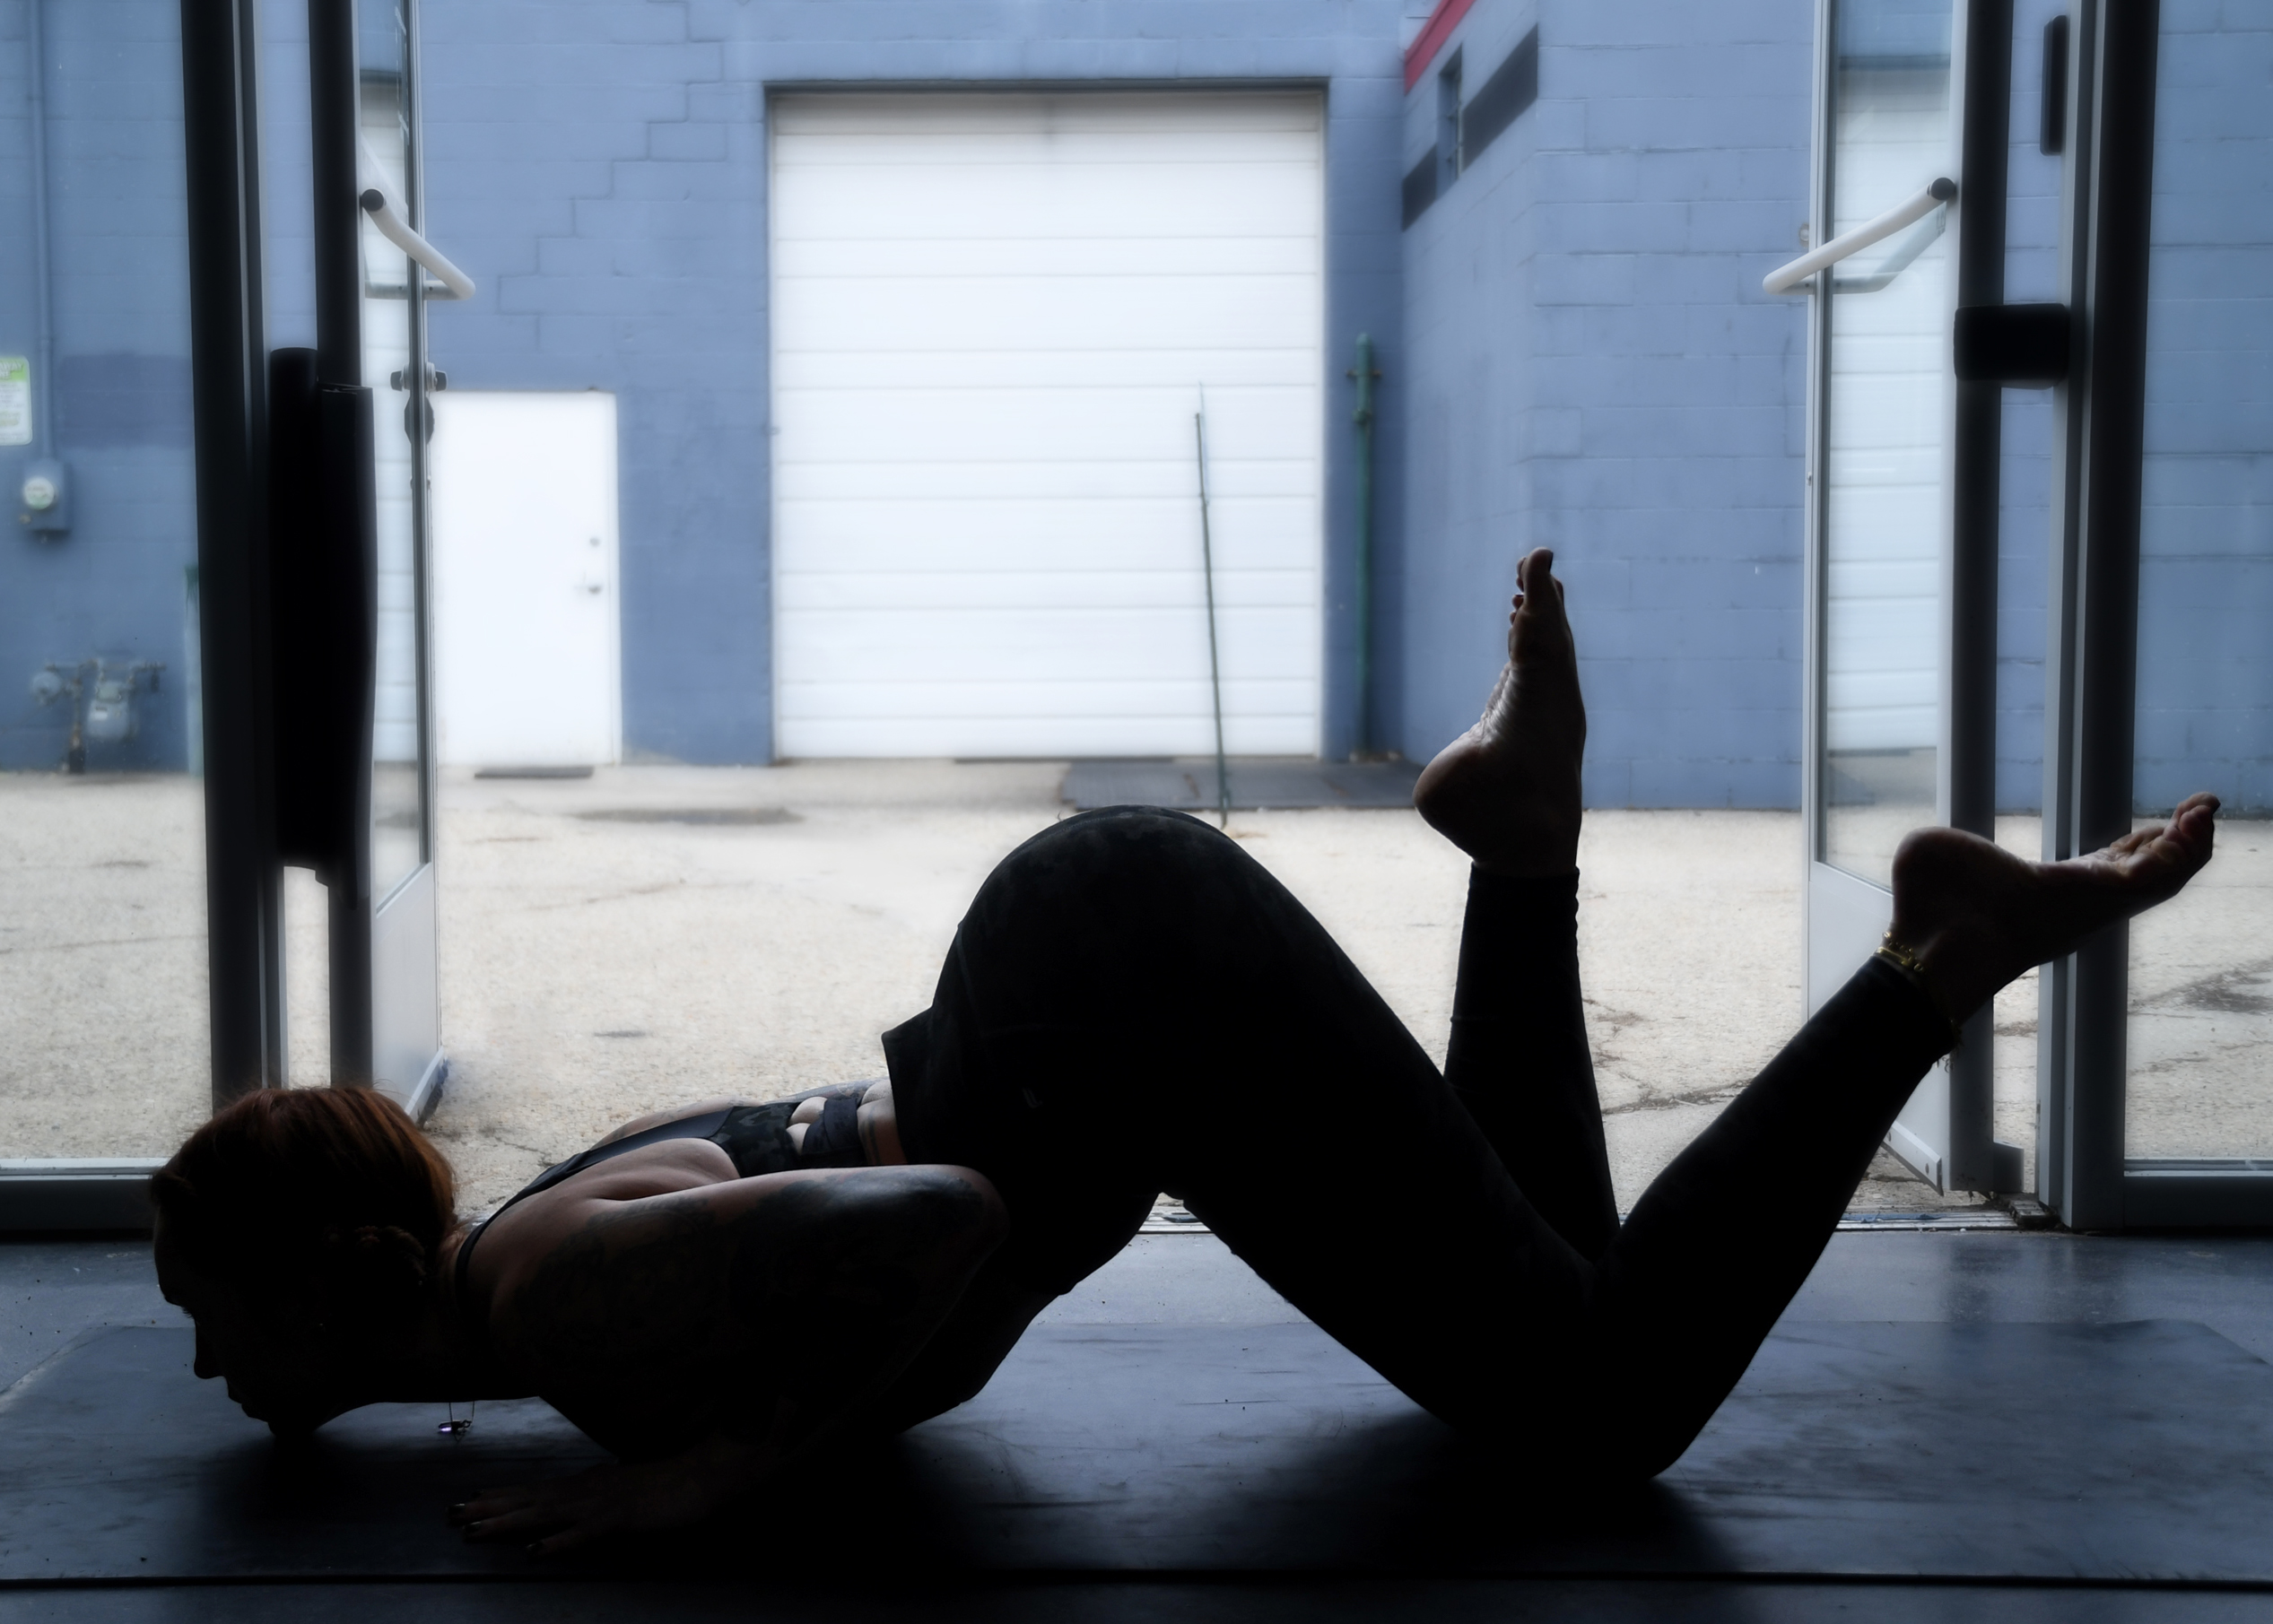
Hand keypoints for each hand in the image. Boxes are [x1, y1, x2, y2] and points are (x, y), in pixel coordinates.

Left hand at [448, 1439, 752, 1556]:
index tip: (467, 1498)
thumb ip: (600, 1492)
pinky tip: (534, 1553)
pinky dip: (557, 1543)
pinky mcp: (622, 1518)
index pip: (535, 1488)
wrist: (705, 1474)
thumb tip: (581, 1495)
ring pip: (546, 1514)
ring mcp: (603, 1502)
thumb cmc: (670, 1483)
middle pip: (530, 1498)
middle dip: (489, 1507)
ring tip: (474, 1532)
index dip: (500, 1494)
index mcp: (588, 1482)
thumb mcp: (626, 1487)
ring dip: (508, 1524)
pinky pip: (584, 1534)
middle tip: (451, 1514)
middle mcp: (587, 1488)